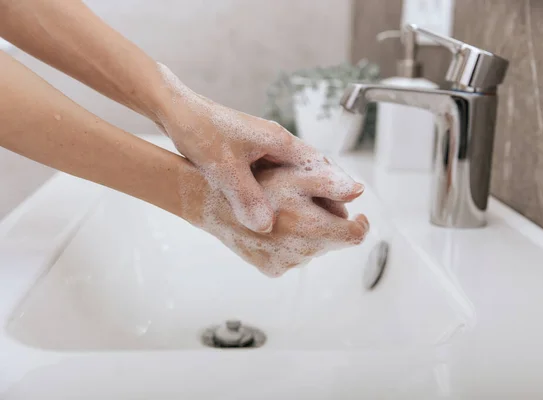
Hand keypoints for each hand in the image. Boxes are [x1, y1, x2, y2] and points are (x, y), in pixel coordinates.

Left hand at [155, 63, 363, 233]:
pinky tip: (284, 210)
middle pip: (312, 170)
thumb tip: (266, 226)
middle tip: (341, 218)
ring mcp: (265, 148)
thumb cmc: (199, 130)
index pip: (317, 164)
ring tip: (319, 219)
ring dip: (307, 194)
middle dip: (327, 192)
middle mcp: (276, 143)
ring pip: (295, 175)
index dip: (336, 183)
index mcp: (278, 140)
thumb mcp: (222, 167)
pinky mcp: (252, 155)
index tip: (354, 198)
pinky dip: (286, 193)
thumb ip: (245, 196)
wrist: (176, 111)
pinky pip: (278, 177)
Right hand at [180, 164, 369, 276]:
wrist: (212, 202)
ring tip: (285, 209)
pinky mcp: (271, 269)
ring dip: (308, 230)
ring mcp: (286, 264)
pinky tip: (273, 225)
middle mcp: (303, 253)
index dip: (361, 224)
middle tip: (308, 199)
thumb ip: (330, 184)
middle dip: (328, 220)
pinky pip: (293, 256)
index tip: (360, 215)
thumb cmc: (255, 183)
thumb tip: (360, 192)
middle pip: (332, 239)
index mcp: (314, 230)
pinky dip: (290, 242)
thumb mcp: (295, 176)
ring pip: (313, 247)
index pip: (355, 236)